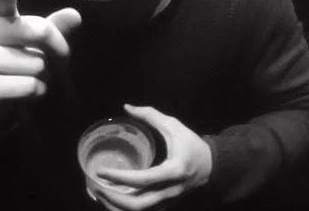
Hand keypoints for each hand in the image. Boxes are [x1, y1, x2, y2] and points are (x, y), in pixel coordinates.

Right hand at [0, 0, 80, 131]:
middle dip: (57, 50)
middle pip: (39, 31)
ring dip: (43, 76)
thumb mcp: (32, 42)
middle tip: (54, 61)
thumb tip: (76, 15)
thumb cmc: (13, 63)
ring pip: (37, 64)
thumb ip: (53, 27)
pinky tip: (22, 93)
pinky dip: (36, 93)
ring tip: (27, 77)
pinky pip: (30, 86)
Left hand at [93, 104, 211, 210]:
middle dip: (113, 199)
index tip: (101, 171)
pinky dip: (125, 208)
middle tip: (95, 185)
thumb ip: (150, 115)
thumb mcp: (173, 125)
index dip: (120, 178)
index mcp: (173, 171)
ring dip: (117, 207)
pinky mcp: (166, 204)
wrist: (213, 167)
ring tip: (98, 193)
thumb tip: (126, 107)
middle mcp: (170, 190)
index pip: (143, 180)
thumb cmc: (191, 144)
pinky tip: (111, 198)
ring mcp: (168, 201)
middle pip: (139, 205)